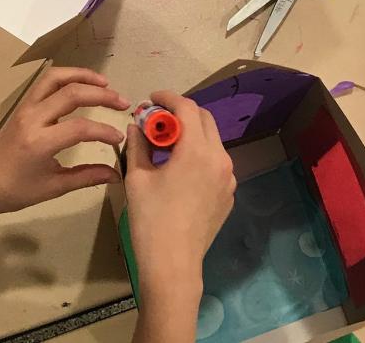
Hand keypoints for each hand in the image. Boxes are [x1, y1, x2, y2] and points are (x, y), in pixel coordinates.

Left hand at [0, 67, 128, 217]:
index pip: (80, 128)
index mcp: (39, 143)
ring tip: (106, 84)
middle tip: (122, 103)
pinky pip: (48, 81)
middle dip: (101, 95)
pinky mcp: (25, 103)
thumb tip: (115, 174)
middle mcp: (33, 118)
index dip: (104, 130)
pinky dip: (69, 77)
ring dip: (84, 76)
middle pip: (71, 93)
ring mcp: (27, 106)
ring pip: (57, 77)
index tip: (119, 138)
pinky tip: (84, 84)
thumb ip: (86, 177)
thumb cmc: (16, 190)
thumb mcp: (53, 187)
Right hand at [124, 90, 234, 293]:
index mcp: (197, 150)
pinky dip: (199, 156)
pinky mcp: (228, 196)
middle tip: (158, 121)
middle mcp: (220, 158)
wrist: (173, 266)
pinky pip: (216, 164)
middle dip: (181, 113)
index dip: (168, 98)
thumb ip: (138, 145)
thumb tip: (136, 126)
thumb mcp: (137, 178)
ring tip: (167, 146)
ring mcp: (228, 178)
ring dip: (192, 134)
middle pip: (204, 119)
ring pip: (212, 141)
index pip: (187, 108)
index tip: (151, 99)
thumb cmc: (151, 219)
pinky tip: (180, 171)